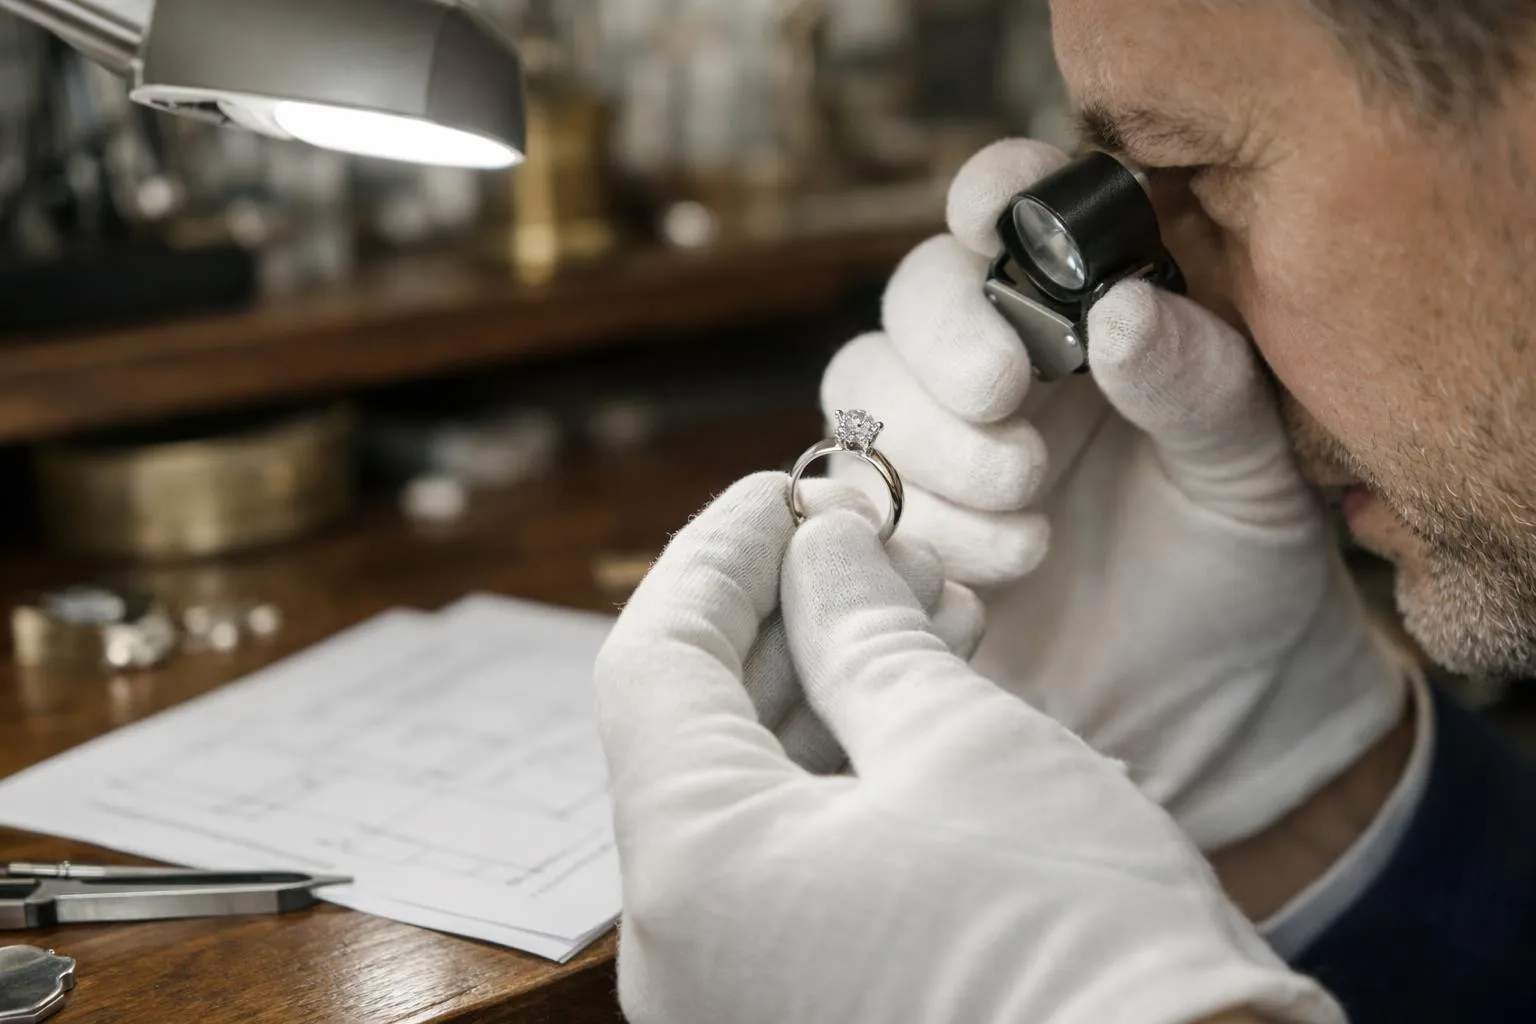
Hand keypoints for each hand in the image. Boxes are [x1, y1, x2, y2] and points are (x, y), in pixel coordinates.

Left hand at [594, 474, 1342, 1023]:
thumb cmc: (1085, 942)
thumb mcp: (965, 744)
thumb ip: (864, 630)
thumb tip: (821, 548)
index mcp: (695, 876)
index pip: (654, 664)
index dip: (716, 556)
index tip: (780, 486)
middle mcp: (685, 952)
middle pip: (694, 729)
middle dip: (778, 615)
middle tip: (864, 537)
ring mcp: (738, 991)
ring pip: (747, 791)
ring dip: (820, 685)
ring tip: (917, 602)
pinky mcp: (799, 1005)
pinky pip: (788, 858)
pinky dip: (840, 770)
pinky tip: (919, 698)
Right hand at [820, 139, 1410, 852]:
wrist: (1209, 722)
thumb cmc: (1244, 577)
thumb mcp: (1254, 476)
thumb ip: (1200, 383)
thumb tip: (1120, 307)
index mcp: (1091, 317)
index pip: (1020, 216)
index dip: (992, 196)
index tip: (990, 221)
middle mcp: (1003, 366)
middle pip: (915, 299)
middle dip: (946, 352)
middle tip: (1010, 417)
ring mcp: (937, 452)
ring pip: (862, 394)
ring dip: (930, 456)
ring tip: (1027, 534)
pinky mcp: (892, 538)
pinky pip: (839, 503)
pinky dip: (892, 534)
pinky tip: (983, 586)